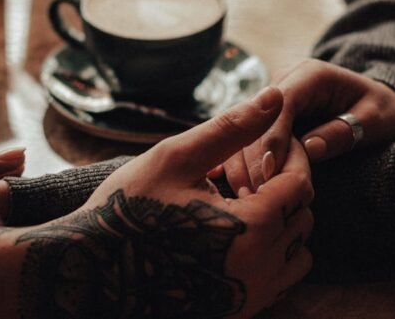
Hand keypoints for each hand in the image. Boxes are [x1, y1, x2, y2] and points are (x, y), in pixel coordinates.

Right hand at [66, 86, 312, 316]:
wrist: (91, 273)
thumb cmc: (127, 210)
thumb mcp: (176, 159)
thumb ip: (231, 128)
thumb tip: (274, 97)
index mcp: (250, 229)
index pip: (300, 184)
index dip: (291, 157)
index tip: (269, 144)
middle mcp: (260, 270)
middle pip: (303, 217)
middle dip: (283, 190)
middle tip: (246, 174)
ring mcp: (250, 297)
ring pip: (298, 253)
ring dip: (281, 225)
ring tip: (240, 207)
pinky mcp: (238, 311)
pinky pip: (278, 280)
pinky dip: (269, 254)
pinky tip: (231, 237)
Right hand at [223, 58, 394, 189]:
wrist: (377, 104)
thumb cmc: (381, 111)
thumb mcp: (376, 120)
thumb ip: (344, 131)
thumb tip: (309, 148)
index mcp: (311, 75)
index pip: (282, 103)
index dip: (272, 137)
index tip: (270, 170)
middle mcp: (285, 82)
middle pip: (257, 118)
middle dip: (255, 156)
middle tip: (256, 191)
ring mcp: (272, 102)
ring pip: (247, 131)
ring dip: (245, 163)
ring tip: (248, 196)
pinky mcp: (267, 119)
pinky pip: (249, 140)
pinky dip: (246, 163)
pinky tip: (243, 188)